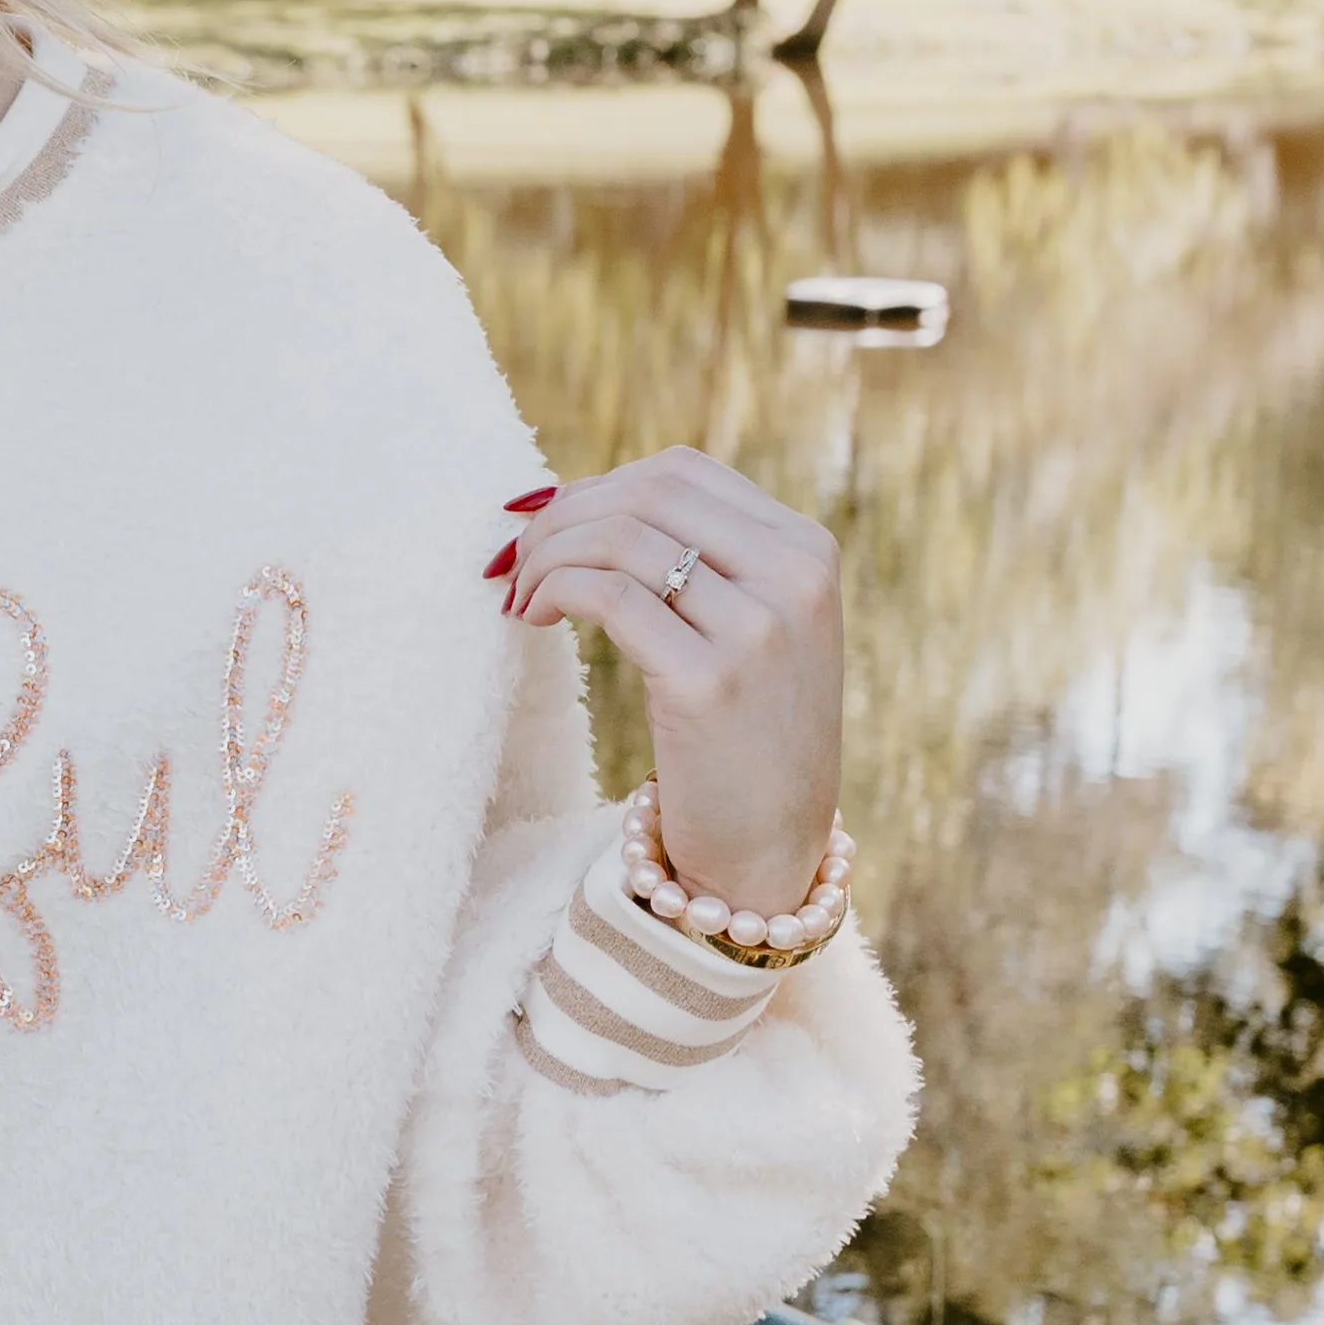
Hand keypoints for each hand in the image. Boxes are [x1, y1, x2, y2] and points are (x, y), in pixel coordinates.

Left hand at [493, 447, 842, 920]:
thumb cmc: (742, 738)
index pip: (683, 472)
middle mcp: (793, 579)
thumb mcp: (750, 629)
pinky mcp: (709, 682)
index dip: (599, 487)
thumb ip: (698, 561)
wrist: (770, 852)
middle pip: (647, 494)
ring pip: (621, 538)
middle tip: (516, 561)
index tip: (552, 529)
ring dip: (548, 556)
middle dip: (563, 517)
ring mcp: (758, 629)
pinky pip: (608, 597)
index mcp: (807, 552)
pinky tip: (533, 618)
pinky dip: (554, 591)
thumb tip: (570, 500)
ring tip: (520, 594)